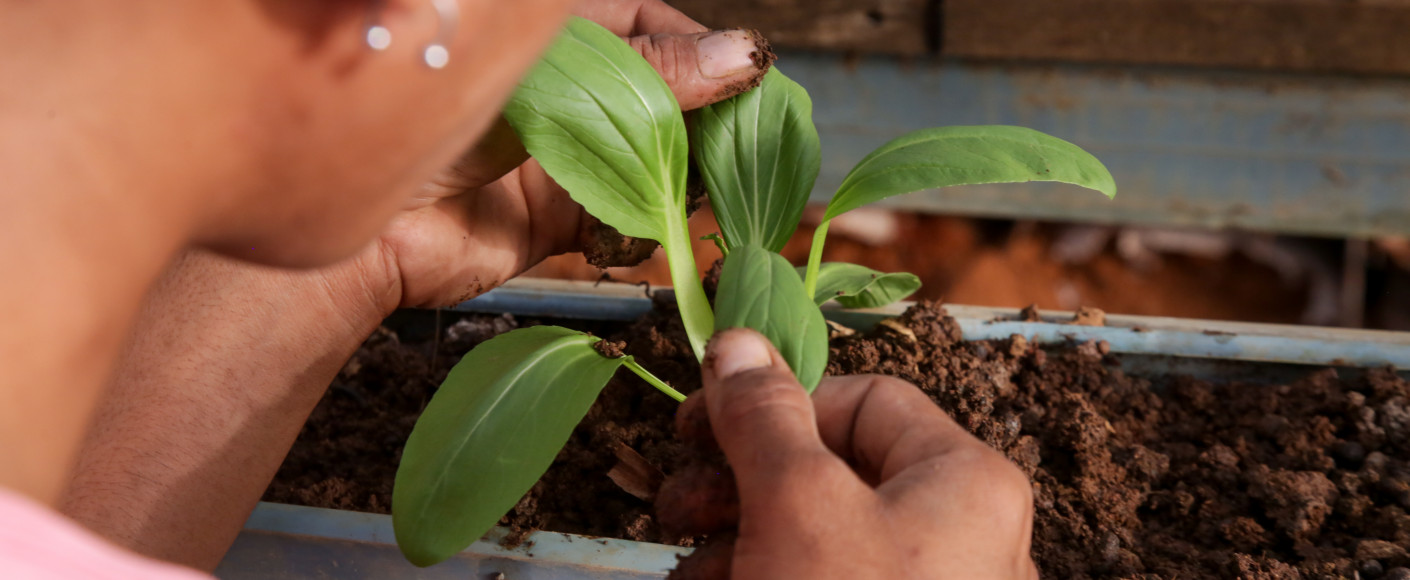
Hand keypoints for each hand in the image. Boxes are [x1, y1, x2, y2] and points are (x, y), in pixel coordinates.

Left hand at [352, 0, 771, 311]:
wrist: (358, 225)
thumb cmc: (428, 111)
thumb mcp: (543, 75)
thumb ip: (640, 72)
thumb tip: (740, 57)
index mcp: (557, 34)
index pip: (652, 26)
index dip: (703, 48)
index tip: (747, 75)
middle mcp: (568, 93)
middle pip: (663, 96)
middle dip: (704, 119)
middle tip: (746, 141)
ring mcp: (566, 156)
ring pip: (654, 161)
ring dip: (685, 177)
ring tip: (712, 187)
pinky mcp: (560, 220)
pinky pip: (627, 219)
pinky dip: (651, 227)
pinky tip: (667, 228)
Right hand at [661, 329, 1037, 578]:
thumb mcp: (798, 506)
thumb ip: (764, 418)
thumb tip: (737, 340)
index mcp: (963, 480)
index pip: (866, 399)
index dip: (777, 404)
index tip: (701, 427)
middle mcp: (962, 533)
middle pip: (835, 469)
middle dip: (741, 479)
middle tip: (674, 500)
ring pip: (823, 533)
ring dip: (739, 535)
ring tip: (681, 558)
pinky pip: (829, 579)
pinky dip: (768, 573)